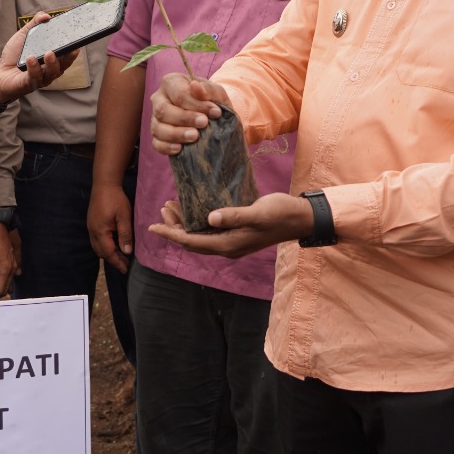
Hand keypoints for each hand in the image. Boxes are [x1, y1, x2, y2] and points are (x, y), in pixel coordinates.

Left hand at [0, 14, 75, 102]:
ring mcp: (40, 78)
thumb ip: (35, 24)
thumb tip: (45, 15)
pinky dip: (34, 68)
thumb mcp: (25, 36)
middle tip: (70, 49)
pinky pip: (34, 77)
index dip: (72, 52)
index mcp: (52, 60)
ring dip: (52, 64)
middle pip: (63, 66)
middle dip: (67, 58)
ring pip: (51, 73)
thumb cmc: (16, 55)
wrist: (0, 72)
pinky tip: (31, 59)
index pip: (66, 56)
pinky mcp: (28, 84)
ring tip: (49, 53)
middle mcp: (49, 71)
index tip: (77, 44)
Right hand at [88, 182, 134, 272]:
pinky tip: (113, 245)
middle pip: (101, 252)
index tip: (126, 270)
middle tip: (125, 265)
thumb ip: (125, 235)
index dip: (117, 262)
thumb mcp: (124, 217)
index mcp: (100, 232)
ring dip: (108, 254)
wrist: (104, 184)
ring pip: (97, 247)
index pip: (108, 253)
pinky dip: (105, 246)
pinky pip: (97, 240)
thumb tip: (127, 252)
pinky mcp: (92, 223)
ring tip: (120, 257)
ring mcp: (90, 228)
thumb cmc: (116, 199)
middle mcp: (93, 232)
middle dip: (113, 260)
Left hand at [147, 191, 312, 258]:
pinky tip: (195, 208)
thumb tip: (209, 218)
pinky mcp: (237, 234)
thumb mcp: (257, 213)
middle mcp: (227, 247)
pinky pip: (210, 232)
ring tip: (172, 206)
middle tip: (163, 208)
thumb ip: (234, 215)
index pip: (191, 242)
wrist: (301, 219)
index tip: (152, 227)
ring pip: (200, 236)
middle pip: (192, 241)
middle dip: (174, 228)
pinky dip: (197, 221)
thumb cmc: (281, 214)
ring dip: (184, 224)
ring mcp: (233, 242)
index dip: (170, 234)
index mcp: (228, 244)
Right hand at [150, 74, 230, 156]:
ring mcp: (156, 118)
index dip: (196, 104)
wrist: (212, 117)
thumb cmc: (212, 100)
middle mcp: (159, 99)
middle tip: (204, 123)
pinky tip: (180, 149)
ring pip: (157, 128)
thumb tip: (196, 86)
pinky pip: (156, 143)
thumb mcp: (216, 92)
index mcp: (171, 83)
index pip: (178, 93)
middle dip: (184, 118)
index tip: (215, 112)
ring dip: (176, 134)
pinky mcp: (158, 136)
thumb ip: (208, 88)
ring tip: (194, 137)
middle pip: (163, 110)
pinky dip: (167, 147)